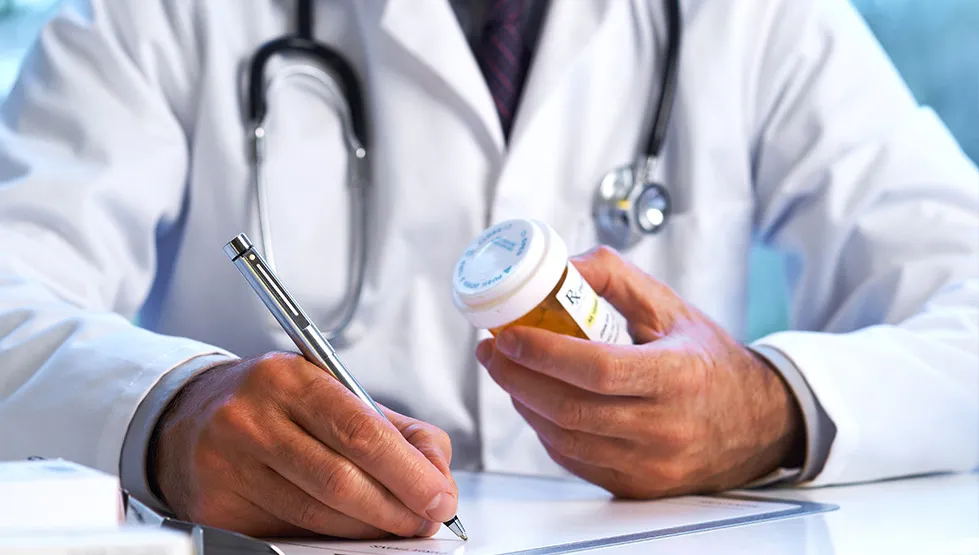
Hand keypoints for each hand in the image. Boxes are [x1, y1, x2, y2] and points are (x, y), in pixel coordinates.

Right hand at [150, 352, 458, 538]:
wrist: (191, 415)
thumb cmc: (274, 404)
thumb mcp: (331, 393)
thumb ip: (393, 428)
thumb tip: (437, 471)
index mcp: (291, 379)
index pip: (361, 432)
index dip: (408, 473)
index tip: (440, 497)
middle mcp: (253, 418)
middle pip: (340, 480)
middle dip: (397, 508)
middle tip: (427, 521)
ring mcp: (229, 465)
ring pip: (316, 515)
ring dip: (368, 530)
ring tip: (397, 527)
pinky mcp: (217, 506)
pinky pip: (287, 533)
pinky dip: (329, 538)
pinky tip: (350, 531)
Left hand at [476, 247, 803, 497]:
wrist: (757, 424)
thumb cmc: (710, 361)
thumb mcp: (672, 308)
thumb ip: (616, 279)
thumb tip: (562, 265)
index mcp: (677, 375)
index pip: (597, 369)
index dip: (543, 353)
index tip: (507, 335)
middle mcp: (664, 427)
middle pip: (569, 408)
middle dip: (516, 377)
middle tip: (492, 350)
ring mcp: (650, 464)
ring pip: (565, 438)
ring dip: (525, 403)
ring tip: (508, 372)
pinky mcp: (637, 486)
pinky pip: (575, 460)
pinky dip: (546, 430)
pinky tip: (537, 403)